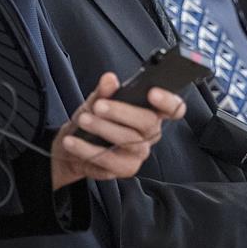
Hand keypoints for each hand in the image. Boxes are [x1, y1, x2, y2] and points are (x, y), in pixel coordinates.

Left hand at [51, 72, 185, 188]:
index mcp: (151, 111)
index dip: (168, 101)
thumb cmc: (93, 119)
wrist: (73, 146)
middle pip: (149, 123)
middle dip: (122, 112)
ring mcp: (140, 152)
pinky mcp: (126, 168)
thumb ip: (104, 91)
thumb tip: (109, 79)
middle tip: (99, 106)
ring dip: (103, 129)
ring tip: (83, 120)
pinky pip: (110, 160)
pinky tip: (73, 141)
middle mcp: (150, 133)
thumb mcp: (96, 101)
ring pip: (129, 141)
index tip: (152, 93)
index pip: (174, 108)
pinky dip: (88, 149)